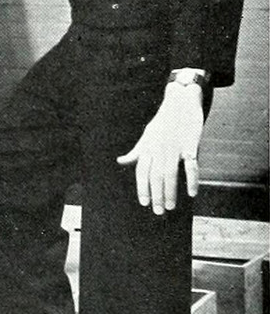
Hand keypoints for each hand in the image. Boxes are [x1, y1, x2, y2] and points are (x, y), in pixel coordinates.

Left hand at [116, 84, 203, 214]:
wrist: (180, 101)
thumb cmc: (163, 122)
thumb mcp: (146, 136)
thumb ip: (136, 151)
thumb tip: (121, 161)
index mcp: (147, 148)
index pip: (141, 172)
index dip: (142, 188)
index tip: (145, 203)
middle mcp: (158, 149)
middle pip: (155, 176)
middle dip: (156, 195)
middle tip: (159, 211)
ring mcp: (173, 147)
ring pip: (169, 173)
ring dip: (170, 192)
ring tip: (171, 206)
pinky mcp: (189, 144)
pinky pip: (190, 165)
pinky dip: (191, 180)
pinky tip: (192, 193)